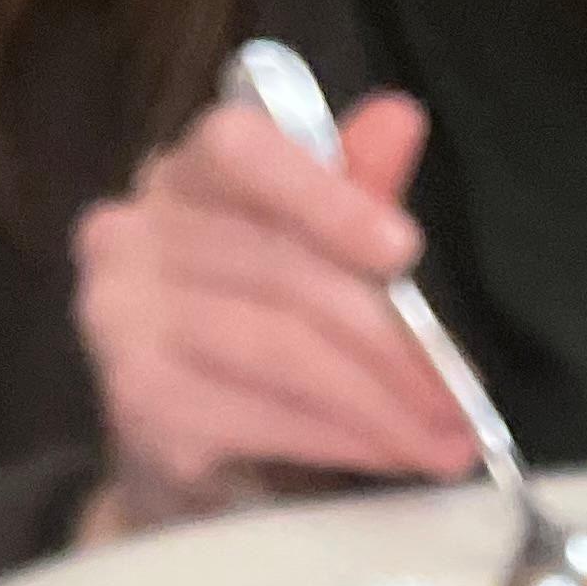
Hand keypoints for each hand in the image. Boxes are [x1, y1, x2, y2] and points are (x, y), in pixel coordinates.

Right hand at [70, 94, 476, 534]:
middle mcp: (130, 235)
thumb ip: (351, 194)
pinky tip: (395, 457)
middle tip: (463, 396)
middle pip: (283, 271)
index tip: (406, 249)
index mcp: (182, 178)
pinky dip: (345, 440)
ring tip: (447, 441)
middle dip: (391, 341)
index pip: (240, 149)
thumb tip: (400, 117)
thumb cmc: (258, 351)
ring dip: (382, 404)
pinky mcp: (141, 404)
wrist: (189, 468)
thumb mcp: (313, 263)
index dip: (325, 196)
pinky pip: (267, 417)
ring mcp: (123, 320)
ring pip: (283, 350)